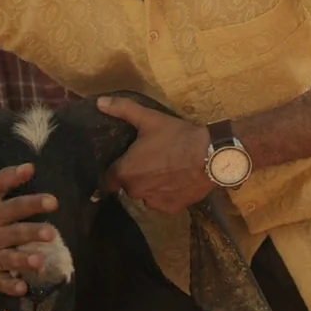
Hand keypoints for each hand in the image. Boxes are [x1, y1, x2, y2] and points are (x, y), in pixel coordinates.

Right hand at [0, 164, 60, 295]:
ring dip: (24, 261)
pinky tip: (23, 288)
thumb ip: (7, 177)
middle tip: (52, 233)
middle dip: (33, 233)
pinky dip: (10, 286)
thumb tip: (31, 167)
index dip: (34, 204)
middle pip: (15, 233)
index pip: (16, 206)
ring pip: (8, 259)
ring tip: (40, 261)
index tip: (53, 201)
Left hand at [97, 96, 215, 214]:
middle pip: (128, 185)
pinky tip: (176, 180)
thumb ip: (122, 109)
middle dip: (135, 174)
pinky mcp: (171, 209)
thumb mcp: (149, 118)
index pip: (107, 179)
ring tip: (165, 169)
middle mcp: (135, 191)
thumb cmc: (177, 137)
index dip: (114, 169)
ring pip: (145, 194)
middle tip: (149, 159)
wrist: (210, 156)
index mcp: (125, 172)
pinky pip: (162, 202)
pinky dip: (166, 194)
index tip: (123, 161)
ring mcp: (153, 203)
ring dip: (150, 185)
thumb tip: (99, 102)